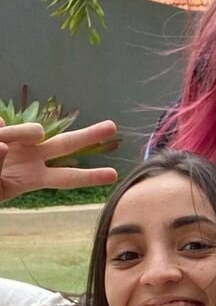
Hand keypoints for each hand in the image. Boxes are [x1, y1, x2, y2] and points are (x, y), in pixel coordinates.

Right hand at [0, 118, 117, 201]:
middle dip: (88, 136)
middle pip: (64, 145)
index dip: (89, 177)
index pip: (65, 178)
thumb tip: (2, 144)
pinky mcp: (0, 131)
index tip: (114, 176)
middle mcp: (30, 156)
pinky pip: (1, 128)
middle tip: (113, 127)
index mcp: (33, 178)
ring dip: (24, 134)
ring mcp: (15, 142)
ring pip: (31, 131)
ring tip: (10, 142)